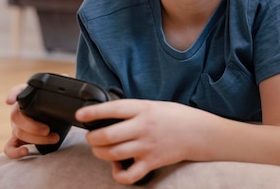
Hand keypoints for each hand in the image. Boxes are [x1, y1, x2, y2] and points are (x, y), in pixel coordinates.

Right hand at [3, 83, 59, 158]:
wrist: (54, 115)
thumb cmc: (53, 102)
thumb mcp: (57, 92)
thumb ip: (60, 83)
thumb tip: (66, 78)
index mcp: (27, 95)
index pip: (17, 91)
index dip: (12, 95)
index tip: (11, 100)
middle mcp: (19, 109)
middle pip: (16, 117)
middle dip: (32, 126)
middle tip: (48, 129)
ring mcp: (16, 125)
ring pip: (18, 132)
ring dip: (36, 138)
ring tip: (54, 138)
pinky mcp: (17, 138)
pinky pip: (9, 147)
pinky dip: (15, 152)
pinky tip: (26, 152)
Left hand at [76, 99, 203, 184]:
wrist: (199, 132)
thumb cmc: (176, 117)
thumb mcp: (154, 105)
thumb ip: (134, 110)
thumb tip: (110, 115)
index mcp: (143, 109)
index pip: (113, 109)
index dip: (93, 112)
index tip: (80, 115)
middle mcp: (143, 127)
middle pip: (107, 136)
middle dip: (92, 138)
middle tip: (91, 137)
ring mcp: (146, 146)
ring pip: (112, 154)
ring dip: (100, 153)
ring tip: (100, 149)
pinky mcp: (151, 162)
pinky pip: (128, 175)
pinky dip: (118, 174)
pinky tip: (117, 167)